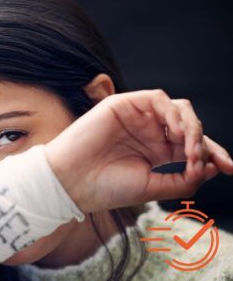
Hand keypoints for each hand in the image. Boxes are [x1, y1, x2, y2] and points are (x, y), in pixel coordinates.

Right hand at [45, 89, 232, 212]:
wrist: (72, 182)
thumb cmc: (106, 188)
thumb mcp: (153, 188)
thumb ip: (184, 178)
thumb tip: (212, 167)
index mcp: (155, 151)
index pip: (192, 146)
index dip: (213, 154)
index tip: (229, 169)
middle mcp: (149, 132)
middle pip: (190, 126)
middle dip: (205, 142)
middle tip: (206, 161)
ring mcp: (137, 118)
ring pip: (178, 109)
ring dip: (192, 128)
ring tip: (190, 150)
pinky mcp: (124, 105)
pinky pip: (158, 99)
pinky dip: (173, 113)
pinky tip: (177, 134)